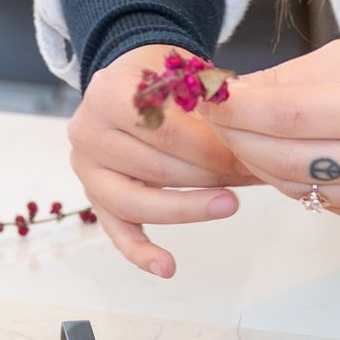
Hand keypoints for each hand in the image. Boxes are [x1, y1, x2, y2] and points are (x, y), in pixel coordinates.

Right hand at [67, 43, 257, 279]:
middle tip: (252, 178)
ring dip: (187, 209)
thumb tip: (250, 142)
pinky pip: (116, 230)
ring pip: (136, 202)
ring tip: (230, 205)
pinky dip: (141, 253)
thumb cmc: (164, 76)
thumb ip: (210, 103)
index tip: (247, 156)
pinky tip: (167, 267)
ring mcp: (87, 169)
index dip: (209, 146)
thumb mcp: (185, 72)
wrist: (131, 79)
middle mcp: (87, 132)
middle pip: (154, 167)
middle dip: (209, 176)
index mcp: (108, 93)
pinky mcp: (93, 198)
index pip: (164, 130)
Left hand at [210, 37, 339, 226]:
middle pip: (284, 158)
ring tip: (244, 134)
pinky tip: (284, 155)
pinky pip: (318, 202)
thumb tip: (229, 96)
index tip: (208, 97)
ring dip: (257, 161)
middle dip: (237, 137)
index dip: (239, 110)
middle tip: (216, 117)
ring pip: (294, 187)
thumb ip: (286, 79)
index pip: (288, 116)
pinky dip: (291, 179)